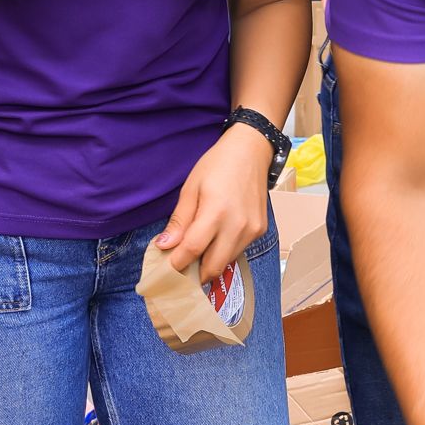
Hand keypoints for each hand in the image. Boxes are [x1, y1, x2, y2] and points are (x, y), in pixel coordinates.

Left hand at [157, 122, 274, 276]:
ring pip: (226, 262)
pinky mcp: (260, 231)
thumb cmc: (217, 165)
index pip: (192, 250)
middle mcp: (237, 225)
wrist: (251, 151)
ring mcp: (252, 230)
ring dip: (210, 263)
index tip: (165, 270)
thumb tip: (164, 245)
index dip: (176, 264)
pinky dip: (224, 252)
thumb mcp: (191, 188)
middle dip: (195, 273)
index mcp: (216, 212)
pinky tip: (216, 239)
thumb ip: (179, 220)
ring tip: (197, 253)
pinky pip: (238, 251)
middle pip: (213, 267)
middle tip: (181, 268)